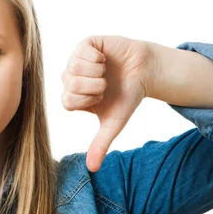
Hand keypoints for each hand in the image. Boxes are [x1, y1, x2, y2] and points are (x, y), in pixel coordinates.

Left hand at [61, 35, 153, 171]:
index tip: (102, 97)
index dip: (89, 100)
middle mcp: (70, 78)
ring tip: (106, 71)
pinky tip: (105, 59)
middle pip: (70, 84)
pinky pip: (83, 51)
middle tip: (106, 84)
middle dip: (95, 87)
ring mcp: (76, 59)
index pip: (68, 101)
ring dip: (98, 72)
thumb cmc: (127, 96)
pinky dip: (99, 57)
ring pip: (74, 67)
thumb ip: (101, 144)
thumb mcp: (114, 122)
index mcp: (72, 97)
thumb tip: (92, 169)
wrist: (145, 72)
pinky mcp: (85, 44)